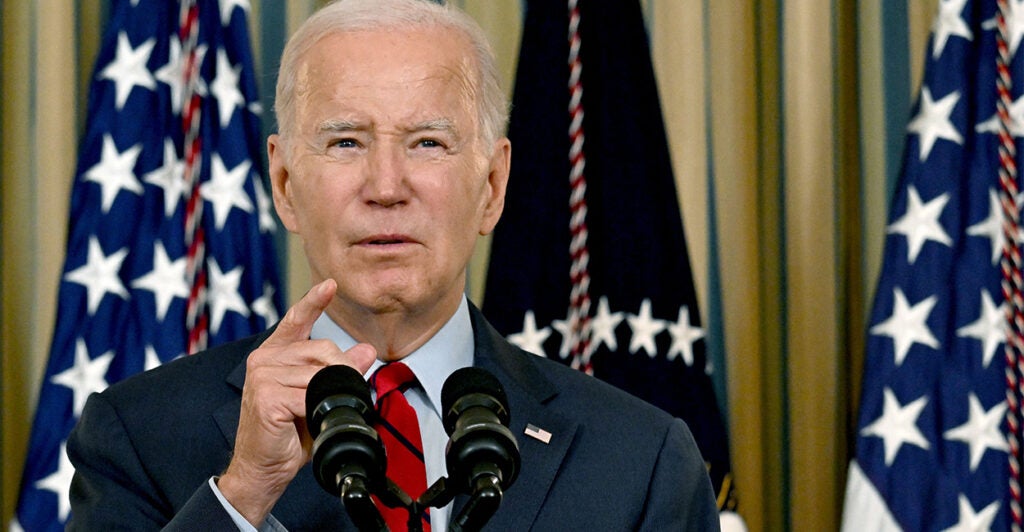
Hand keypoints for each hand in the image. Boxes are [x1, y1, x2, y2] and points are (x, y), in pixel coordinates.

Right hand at [217, 279, 376, 525]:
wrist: (262, 469)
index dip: (314, 302)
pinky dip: (317, 410)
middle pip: (321, 350)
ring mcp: (262, 376)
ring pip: (319, 374)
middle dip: (341, 373)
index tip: (331, 285)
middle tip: (341, 397)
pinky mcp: (266, 396)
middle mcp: (264, 360)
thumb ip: (339, 371)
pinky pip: (309, 395)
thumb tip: (367, 350)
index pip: (296, 321)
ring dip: (329, 395)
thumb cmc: (287, 435)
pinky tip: (306, 420)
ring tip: (319, 413)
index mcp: (274, 355)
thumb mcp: (317, 397)